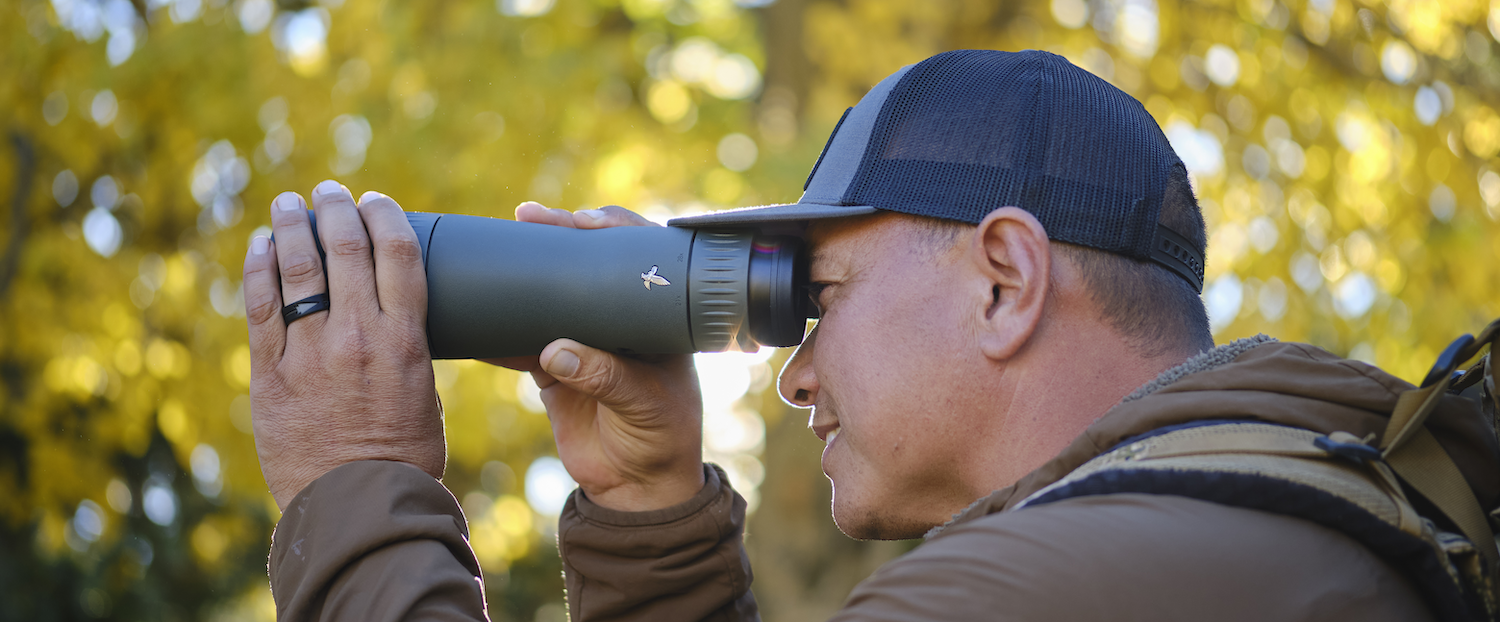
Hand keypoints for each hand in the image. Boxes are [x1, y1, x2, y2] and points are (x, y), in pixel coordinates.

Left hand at [242, 180, 443, 510]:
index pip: (397, 254)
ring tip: (287, 204)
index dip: (385, 216)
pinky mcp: (270, 374)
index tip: (375, 200)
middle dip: (335, 209)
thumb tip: (393, 324)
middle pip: (345, 249)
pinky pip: (260, 306)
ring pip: (297, 268)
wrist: (357, 507)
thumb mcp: (425, 396)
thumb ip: (406, 353)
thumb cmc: (404, 460)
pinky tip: (260, 247)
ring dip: (291, 227)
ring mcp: (310, 353)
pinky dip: (258, 268)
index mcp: (405, 340)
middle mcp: (357, 336)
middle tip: (328, 191)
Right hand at [487, 203, 704, 511]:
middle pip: (589, 263)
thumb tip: (555, 351)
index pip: (639, 257)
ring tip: (498, 244)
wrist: (636, 488)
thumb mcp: (644, 404)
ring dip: (525, 272)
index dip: (613, 230)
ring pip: (551, 293)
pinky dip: (497, 329)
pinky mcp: (552, 368)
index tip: (581, 221)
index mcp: (656, 316)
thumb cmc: (662, 439)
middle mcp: (620, 319)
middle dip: (559, 235)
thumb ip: (606, 377)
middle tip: (530, 215)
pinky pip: (520, 340)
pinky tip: (474, 312)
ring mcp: (584, 339)